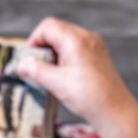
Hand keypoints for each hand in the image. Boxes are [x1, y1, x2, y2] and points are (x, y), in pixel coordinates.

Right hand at [16, 17, 137, 128]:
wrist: (114, 110)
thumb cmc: (90, 96)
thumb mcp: (55, 83)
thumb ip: (35, 70)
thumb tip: (23, 65)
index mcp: (76, 40)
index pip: (48, 26)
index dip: (34, 40)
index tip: (29, 57)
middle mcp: (87, 38)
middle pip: (57, 31)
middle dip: (44, 48)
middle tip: (37, 67)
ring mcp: (95, 46)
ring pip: (66, 40)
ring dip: (54, 54)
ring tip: (51, 74)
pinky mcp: (98, 55)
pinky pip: (77, 49)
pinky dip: (66, 58)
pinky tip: (64, 76)